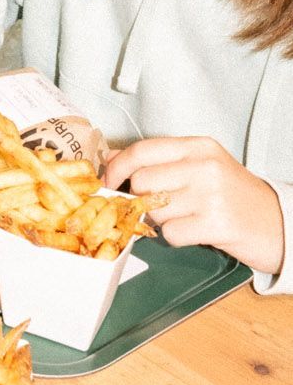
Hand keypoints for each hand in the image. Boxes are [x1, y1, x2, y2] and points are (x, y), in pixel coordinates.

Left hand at [105, 135, 286, 275]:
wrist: (278, 222)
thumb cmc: (234, 195)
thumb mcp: (200, 165)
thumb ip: (158, 159)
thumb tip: (112, 156)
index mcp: (198, 146)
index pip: (142, 150)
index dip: (117, 167)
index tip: (108, 180)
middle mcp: (204, 166)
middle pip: (142, 182)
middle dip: (141, 198)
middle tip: (158, 205)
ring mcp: (210, 194)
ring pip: (154, 209)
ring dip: (161, 219)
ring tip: (185, 217)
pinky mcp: (215, 224)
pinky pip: (171, 233)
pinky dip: (176, 237)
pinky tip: (195, 231)